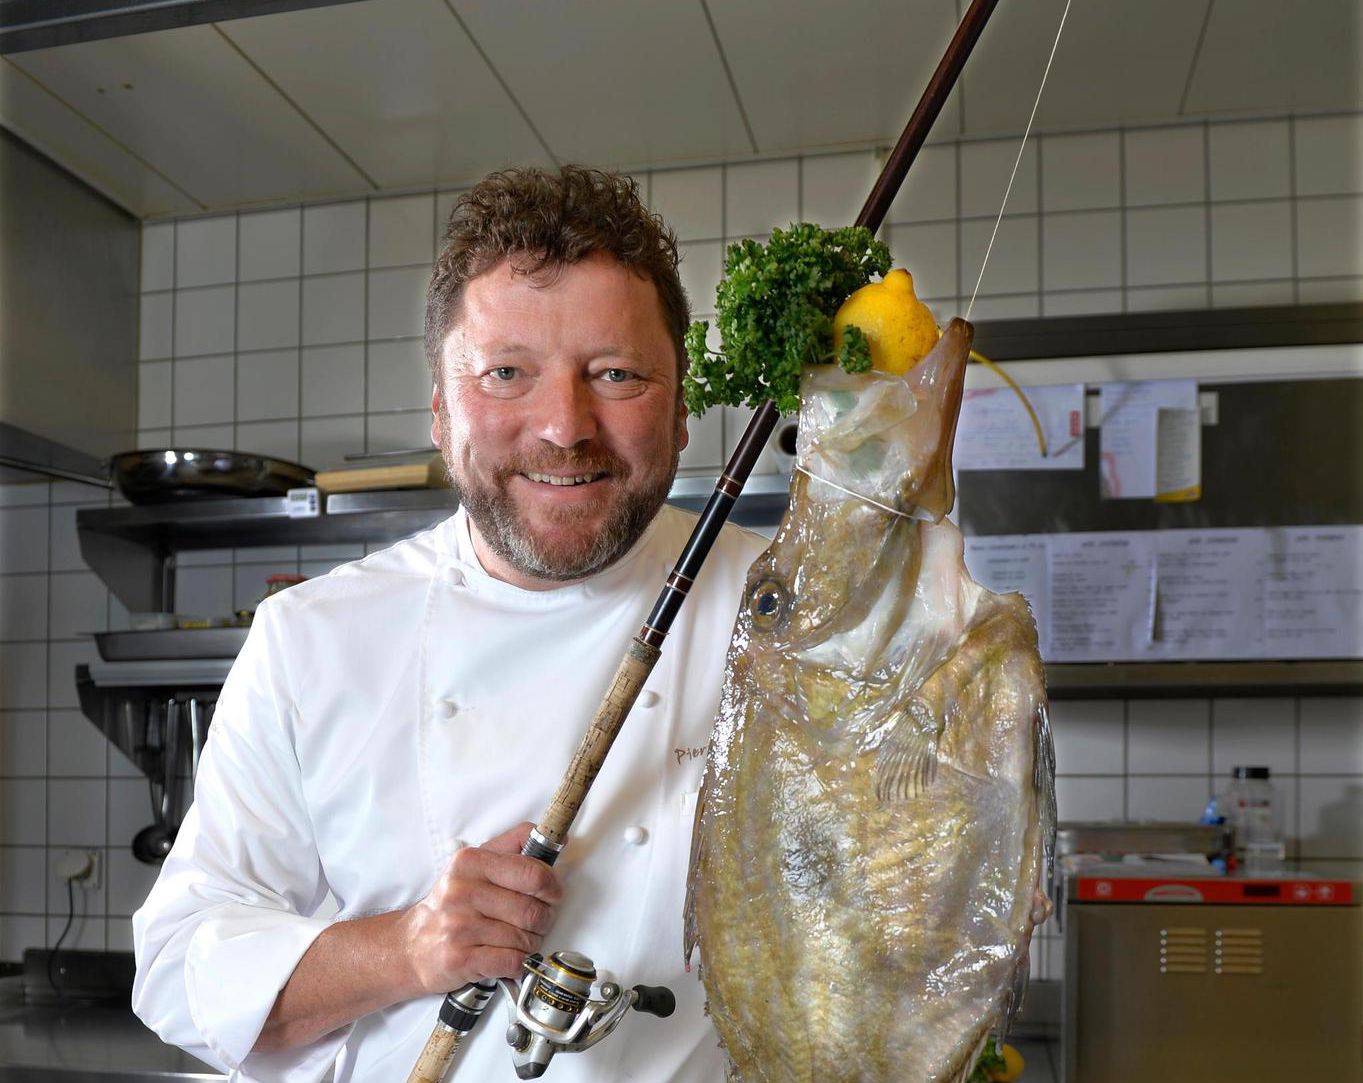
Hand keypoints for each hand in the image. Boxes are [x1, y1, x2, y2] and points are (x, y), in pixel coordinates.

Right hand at [399, 822, 561, 994]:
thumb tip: (559, 840)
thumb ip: (514, 847)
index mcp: (471, 862)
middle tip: (537, 921)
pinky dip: (519, 962)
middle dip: (544, 919)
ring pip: (524, 938)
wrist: (412, 945)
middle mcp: (462, 891)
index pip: (532, 872)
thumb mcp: (476, 864)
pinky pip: (512, 961)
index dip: (552, 886)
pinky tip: (510, 956)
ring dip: (531, 943)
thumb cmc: (453, 903)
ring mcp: (459, 926)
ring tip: (518, 939)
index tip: (552, 893)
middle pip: (532, 910)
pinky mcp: (460, 958)